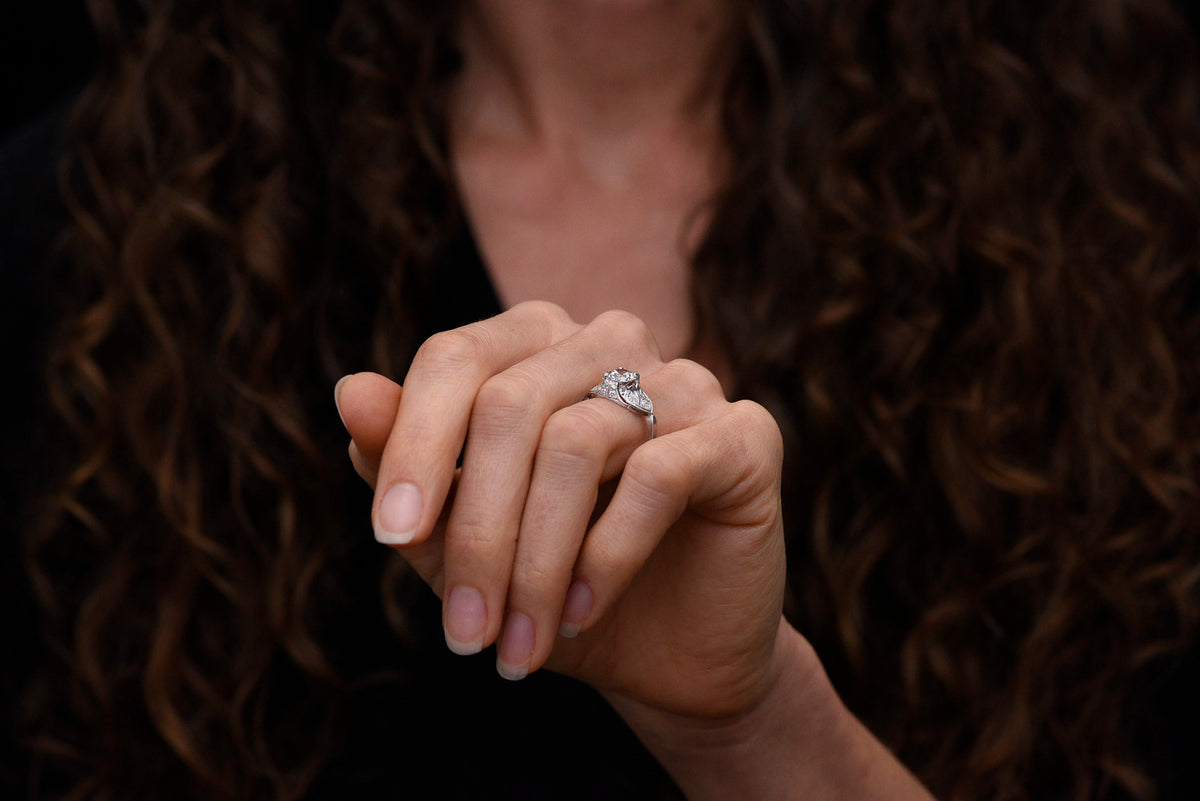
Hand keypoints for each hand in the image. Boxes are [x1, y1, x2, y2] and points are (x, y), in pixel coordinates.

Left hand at [335, 301, 787, 719]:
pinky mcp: (744, 434)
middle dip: (475, 532)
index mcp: (537, 344)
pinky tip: (580, 609)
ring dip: (533, 562)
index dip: (414, 446)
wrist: (670, 654)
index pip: (455, 359)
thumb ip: (409, 465)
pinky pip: (656, 474)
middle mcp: (611, 342)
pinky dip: (605, 554)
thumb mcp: (463, 537)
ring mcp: (685, 380)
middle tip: (463, 635)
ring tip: (516, 644)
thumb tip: (350, 392)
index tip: (389, 537)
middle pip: (509, 404)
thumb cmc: (554, 584)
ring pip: (576, 442)